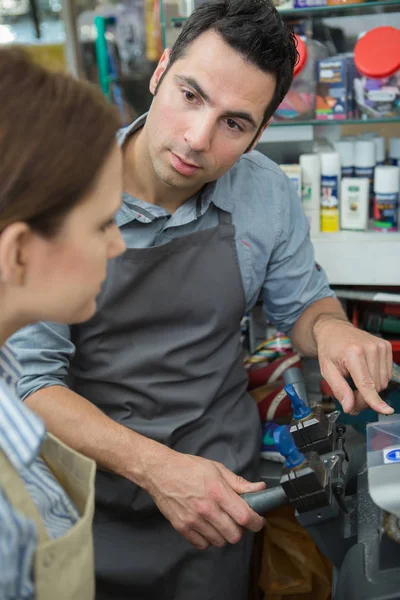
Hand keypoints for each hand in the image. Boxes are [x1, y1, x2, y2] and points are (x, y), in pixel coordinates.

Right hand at [143, 450, 265, 549]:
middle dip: (240, 529)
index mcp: (217, 491)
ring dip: (224, 534)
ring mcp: (193, 520)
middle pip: (234, 534)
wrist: (160, 472)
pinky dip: (208, 539)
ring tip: (219, 522)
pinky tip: (206, 527)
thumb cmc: (189, 467)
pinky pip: (203, 544)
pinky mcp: (182, 528)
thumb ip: (239, 483)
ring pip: (219, 541)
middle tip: (236, 520)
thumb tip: (260, 488)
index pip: (244, 516)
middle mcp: (206, 509)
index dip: (256, 522)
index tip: (258, 521)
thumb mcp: (216, 469)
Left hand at [314, 316, 392, 414]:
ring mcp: (380, 347)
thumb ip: (338, 389)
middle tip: (349, 397)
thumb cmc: (329, 348)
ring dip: (370, 390)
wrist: (335, 330)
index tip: (385, 410)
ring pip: (382, 383)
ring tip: (355, 383)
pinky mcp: (386, 347)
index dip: (374, 400)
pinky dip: (376, 380)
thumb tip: (349, 407)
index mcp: (353, 353)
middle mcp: (370, 348)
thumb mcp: (326, 369)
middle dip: (363, 398)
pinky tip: (364, 374)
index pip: (366, 383)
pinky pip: (386, 374)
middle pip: (375, 387)